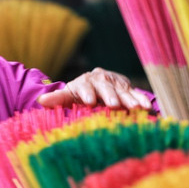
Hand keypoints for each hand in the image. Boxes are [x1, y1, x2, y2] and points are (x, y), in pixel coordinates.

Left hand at [37, 68, 152, 110]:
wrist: (97, 87)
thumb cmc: (81, 94)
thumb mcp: (69, 96)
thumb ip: (58, 98)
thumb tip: (41, 100)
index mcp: (85, 81)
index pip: (85, 86)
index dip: (87, 93)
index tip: (89, 101)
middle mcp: (101, 79)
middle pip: (106, 87)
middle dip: (110, 96)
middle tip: (114, 105)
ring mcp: (116, 83)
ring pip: (122, 91)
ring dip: (129, 99)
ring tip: (135, 108)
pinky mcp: (128, 88)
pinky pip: (135, 94)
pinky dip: (141, 100)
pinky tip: (147, 107)